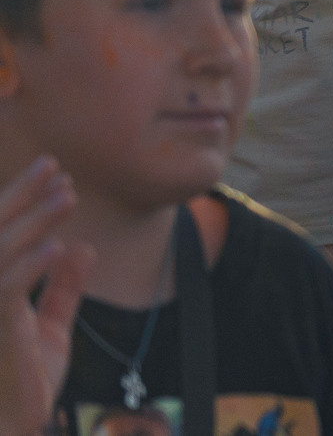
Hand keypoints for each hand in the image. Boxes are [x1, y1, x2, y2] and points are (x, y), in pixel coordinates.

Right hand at [0, 158, 88, 435]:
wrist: (13, 429)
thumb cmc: (24, 385)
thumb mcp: (49, 329)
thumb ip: (62, 289)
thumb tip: (80, 247)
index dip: (20, 200)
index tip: (55, 172)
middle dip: (21, 196)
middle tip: (56, 167)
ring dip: (32, 222)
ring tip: (68, 195)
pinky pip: (5, 292)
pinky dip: (30, 267)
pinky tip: (56, 247)